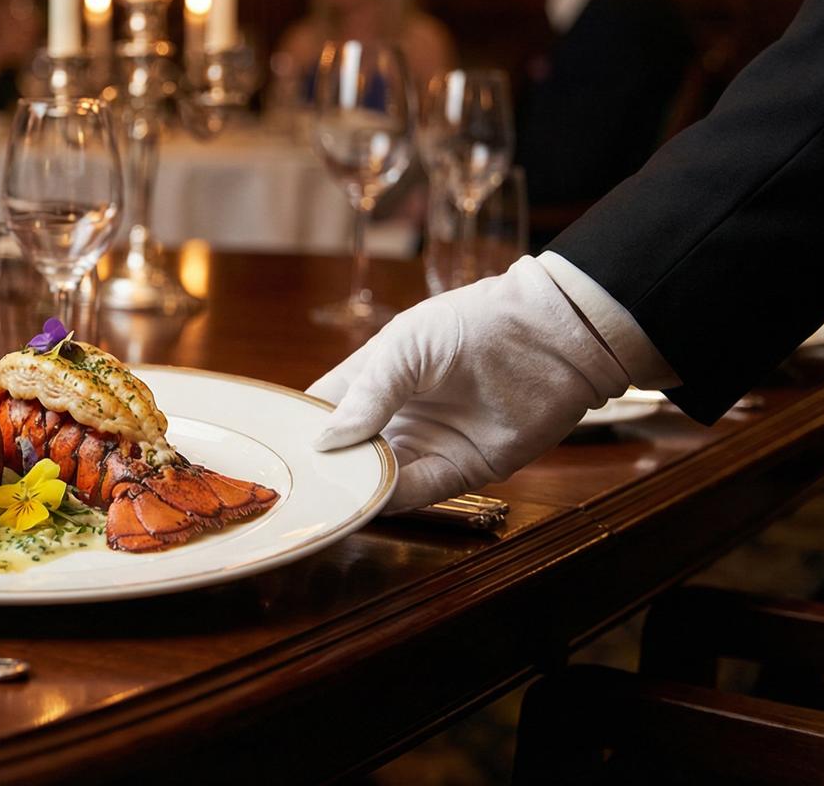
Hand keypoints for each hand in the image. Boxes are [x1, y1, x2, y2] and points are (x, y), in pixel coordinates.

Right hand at [308, 256, 629, 510]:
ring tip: (326, 498)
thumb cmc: (474, 324)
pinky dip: (394, 497)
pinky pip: (419, 490)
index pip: (323, 410)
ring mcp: (427, 444)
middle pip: (347, 452)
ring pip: (378, 477)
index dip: (298, 428)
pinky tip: (371, 497)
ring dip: (356, 487)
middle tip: (291, 488)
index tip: (269, 450)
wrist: (554, 335)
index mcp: (374, 379)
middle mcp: (396, 416)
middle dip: (323, 468)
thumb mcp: (406, 348)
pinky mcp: (462, 468)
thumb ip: (367, 395)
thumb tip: (325, 441)